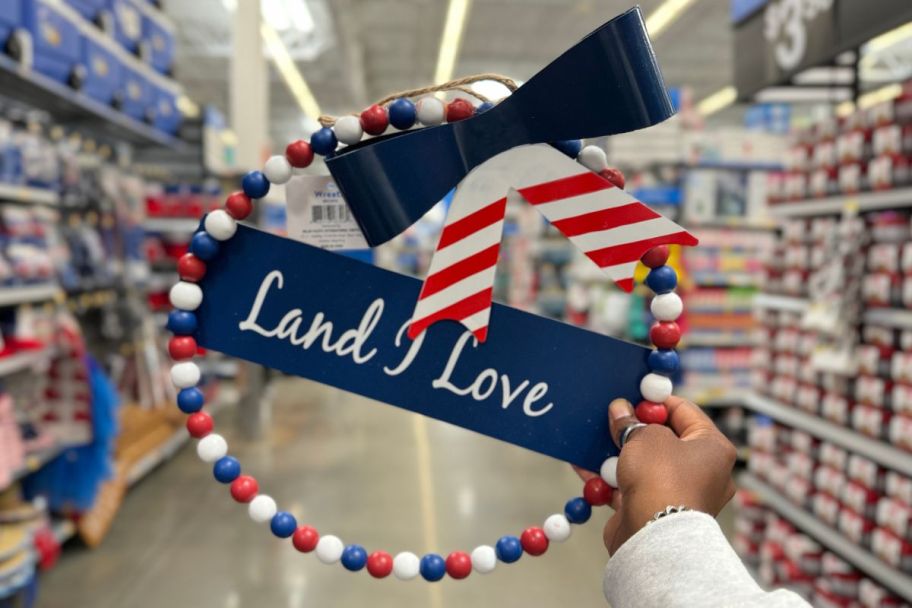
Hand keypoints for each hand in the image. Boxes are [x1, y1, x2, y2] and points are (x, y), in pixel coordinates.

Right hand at [577, 396, 736, 554]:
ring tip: (593, 438)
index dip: (656, 400)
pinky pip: (629, 487)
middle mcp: (702, 472)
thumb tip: (620, 411)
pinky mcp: (655, 512)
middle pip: (662, 439)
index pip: (685, 412)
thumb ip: (631, 422)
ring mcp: (678, 494)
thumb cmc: (661, 479)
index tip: (632, 394)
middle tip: (612, 415)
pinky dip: (609, 477)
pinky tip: (584, 466)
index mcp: (713, 448)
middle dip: (633, 428)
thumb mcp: (644, 436)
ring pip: (643, 464)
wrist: (653, 537)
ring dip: (617, 452)